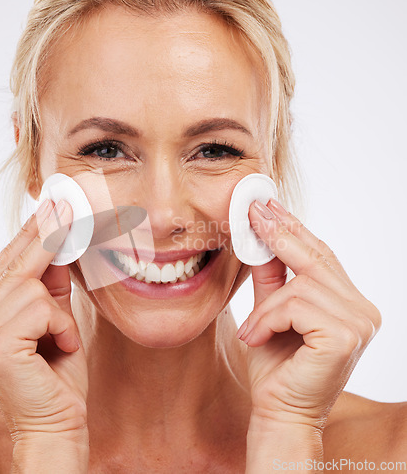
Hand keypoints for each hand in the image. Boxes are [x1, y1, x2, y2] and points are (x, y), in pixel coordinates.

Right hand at [0, 199, 87, 443]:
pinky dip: (61, 325)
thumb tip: (61, 246)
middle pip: (14, 263)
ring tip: (63, 339)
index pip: (7, 263)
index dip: (31, 232)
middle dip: (45, 233)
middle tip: (66, 203)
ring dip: (58, 310)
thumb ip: (53, 288)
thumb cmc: (58, 376)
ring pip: (29, 284)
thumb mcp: (59, 322)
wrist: (56, 426)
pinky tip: (60, 348)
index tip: (51, 205)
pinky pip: (39, 308)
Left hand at [237, 199, 381, 431]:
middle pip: (315, 258)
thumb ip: (271, 276)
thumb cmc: (274, 363)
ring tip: (252, 331)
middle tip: (252, 210)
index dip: (292, 227)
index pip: (320, 255)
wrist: (278, 411)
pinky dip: (268, 319)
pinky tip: (258, 339)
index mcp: (348, 302)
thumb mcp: (269, 310)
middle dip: (279, 232)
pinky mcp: (345, 336)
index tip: (266, 204)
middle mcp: (362, 309)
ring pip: (300, 284)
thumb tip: (259, 234)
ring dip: (266, 307)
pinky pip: (295, 305)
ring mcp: (359, 322)